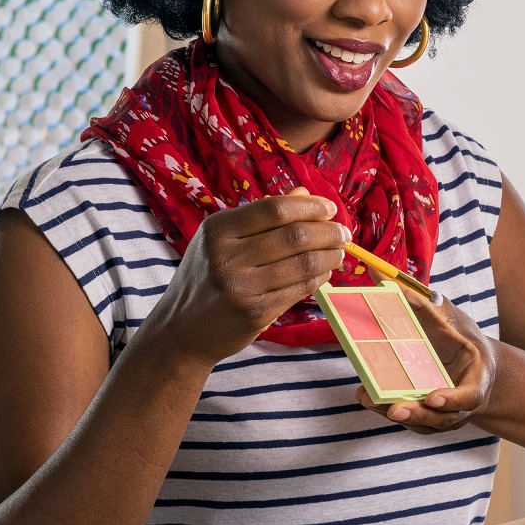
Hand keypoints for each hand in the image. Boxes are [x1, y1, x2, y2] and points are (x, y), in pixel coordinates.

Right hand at [145, 189, 348, 366]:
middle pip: (294, 235)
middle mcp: (226, 256)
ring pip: (302, 263)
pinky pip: (298, 289)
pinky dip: (318, 278)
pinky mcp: (254, 313)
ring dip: (329, 256)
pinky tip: (323, 273)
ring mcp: (240, 287)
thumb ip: (262, 216)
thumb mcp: (222, 241)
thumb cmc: (206, 278)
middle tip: (343, 233)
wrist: (181, 330)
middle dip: (328, 232)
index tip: (330, 208)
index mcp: (217, 229)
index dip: (310, 207)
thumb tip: (304, 193)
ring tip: (339, 252)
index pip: (275, 208)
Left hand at [359, 293, 497, 432]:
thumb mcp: (447, 314)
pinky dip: (387, 408)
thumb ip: (418, 299)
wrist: (472, 363)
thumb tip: (377, 271)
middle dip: (418, 414)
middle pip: (441, 418)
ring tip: (369, 399)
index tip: (433, 396)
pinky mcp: (425, 415)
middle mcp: (460, 403)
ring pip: (421, 422)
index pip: (469, 396)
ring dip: (395, 412)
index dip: (453, 399)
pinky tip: (367, 396)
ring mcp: (443, 414)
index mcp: (476, 379)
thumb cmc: (460, 337)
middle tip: (394, 409)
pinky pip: (409, 417)